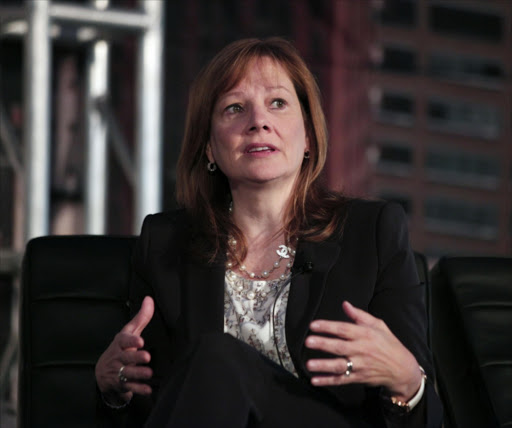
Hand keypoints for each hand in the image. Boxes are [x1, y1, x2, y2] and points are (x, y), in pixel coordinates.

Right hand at [95, 296, 154, 404]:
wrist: (103, 373)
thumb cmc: (120, 349)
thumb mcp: (129, 333)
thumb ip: (141, 317)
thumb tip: (149, 299)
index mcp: (120, 343)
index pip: (124, 340)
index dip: (131, 340)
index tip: (140, 341)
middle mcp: (118, 358)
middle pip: (126, 357)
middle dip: (135, 357)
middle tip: (146, 357)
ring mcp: (119, 372)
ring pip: (128, 373)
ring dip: (139, 374)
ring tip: (148, 373)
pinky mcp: (121, 385)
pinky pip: (130, 388)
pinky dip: (139, 389)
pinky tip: (148, 389)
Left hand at [305, 301, 421, 401]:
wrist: (403, 369)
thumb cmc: (389, 344)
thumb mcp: (379, 325)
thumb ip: (360, 315)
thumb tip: (345, 304)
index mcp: (365, 334)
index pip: (344, 329)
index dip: (328, 326)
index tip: (314, 325)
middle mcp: (362, 350)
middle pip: (340, 347)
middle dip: (323, 344)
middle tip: (309, 341)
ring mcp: (360, 366)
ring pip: (340, 365)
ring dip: (324, 365)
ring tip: (309, 364)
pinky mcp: (359, 378)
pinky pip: (342, 380)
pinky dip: (328, 380)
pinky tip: (315, 380)